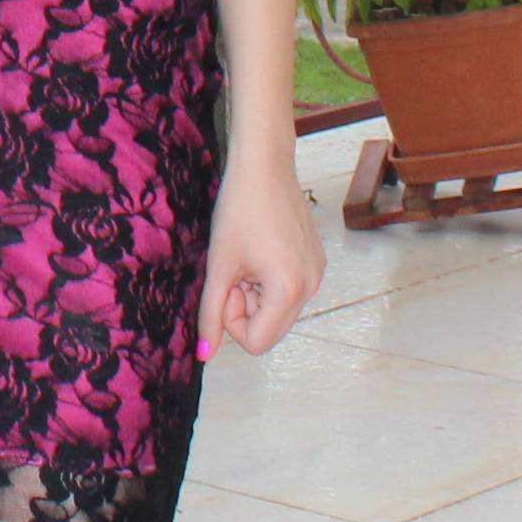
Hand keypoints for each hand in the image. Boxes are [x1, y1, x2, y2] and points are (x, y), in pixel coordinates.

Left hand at [196, 147, 321, 359]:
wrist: (265, 165)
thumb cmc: (239, 210)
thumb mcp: (219, 266)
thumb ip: (210, 314)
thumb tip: (204, 356)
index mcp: (288, 290)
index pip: (257, 342)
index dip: (232, 320)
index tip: (227, 284)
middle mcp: (311, 287)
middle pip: (270, 330)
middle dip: (244, 309)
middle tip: (234, 271)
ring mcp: (317, 274)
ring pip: (278, 311)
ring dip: (255, 295)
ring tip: (246, 257)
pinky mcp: (316, 262)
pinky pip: (289, 291)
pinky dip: (269, 282)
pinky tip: (260, 250)